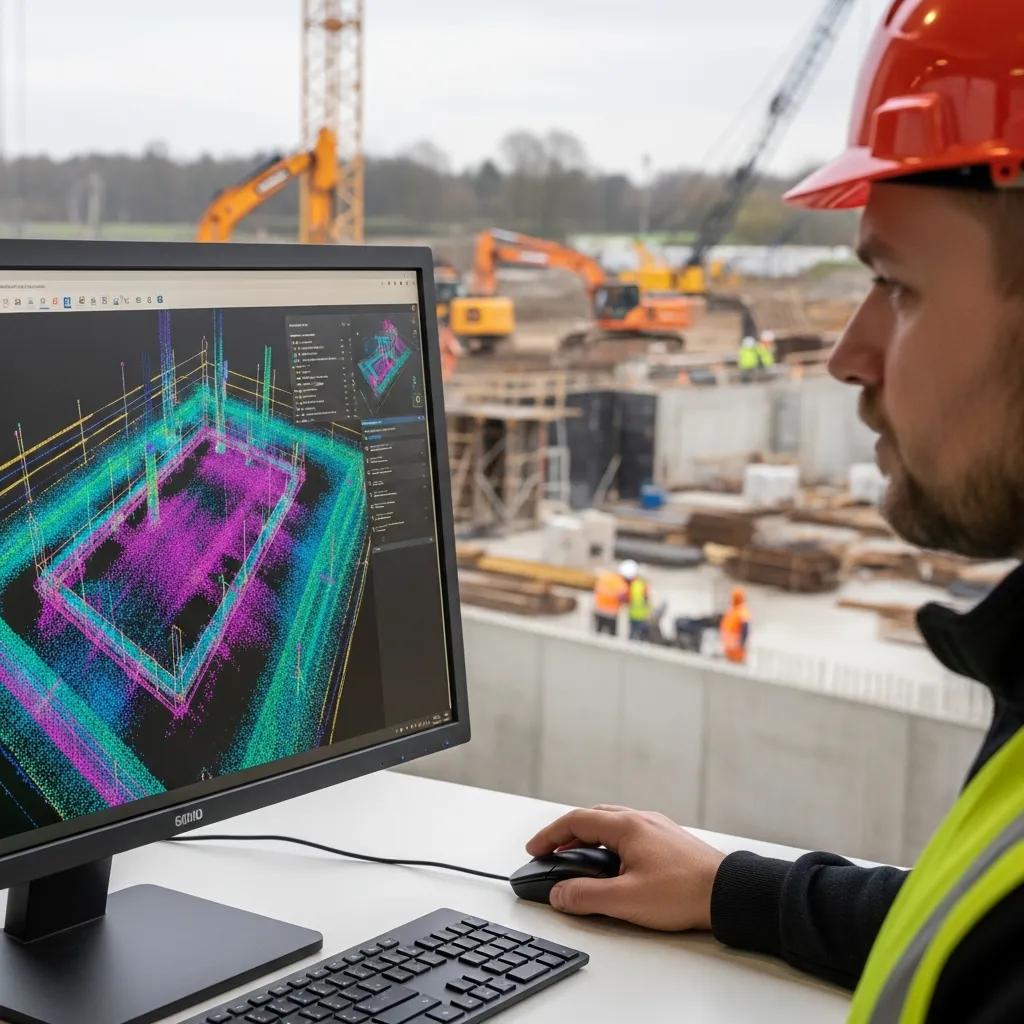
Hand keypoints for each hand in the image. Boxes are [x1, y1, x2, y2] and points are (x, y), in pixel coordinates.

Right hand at [525, 804, 725, 931]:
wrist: (729, 892)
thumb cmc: (683, 892)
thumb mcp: (626, 899)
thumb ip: (586, 896)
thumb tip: (559, 894)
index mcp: (626, 826)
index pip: (576, 821)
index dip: (550, 835)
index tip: (534, 848)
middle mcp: (641, 820)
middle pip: (593, 817)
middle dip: (567, 833)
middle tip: (551, 851)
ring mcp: (657, 828)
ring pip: (612, 824)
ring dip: (589, 837)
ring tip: (577, 858)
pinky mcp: (669, 841)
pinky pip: (629, 833)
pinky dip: (610, 843)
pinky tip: (614, 863)